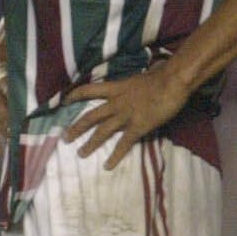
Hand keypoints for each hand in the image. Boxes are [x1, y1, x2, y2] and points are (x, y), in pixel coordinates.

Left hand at [63, 66, 188, 169]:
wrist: (173, 81)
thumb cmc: (163, 75)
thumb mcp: (145, 73)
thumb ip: (142, 77)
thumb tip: (152, 69)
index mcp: (117, 87)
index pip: (90, 90)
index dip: (75, 95)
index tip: (64, 101)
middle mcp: (117, 102)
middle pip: (91, 116)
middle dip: (76, 128)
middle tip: (65, 138)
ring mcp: (126, 116)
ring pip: (102, 131)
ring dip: (90, 144)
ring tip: (80, 154)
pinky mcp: (137, 127)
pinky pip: (123, 144)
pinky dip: (115, 156)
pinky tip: (107, 166)